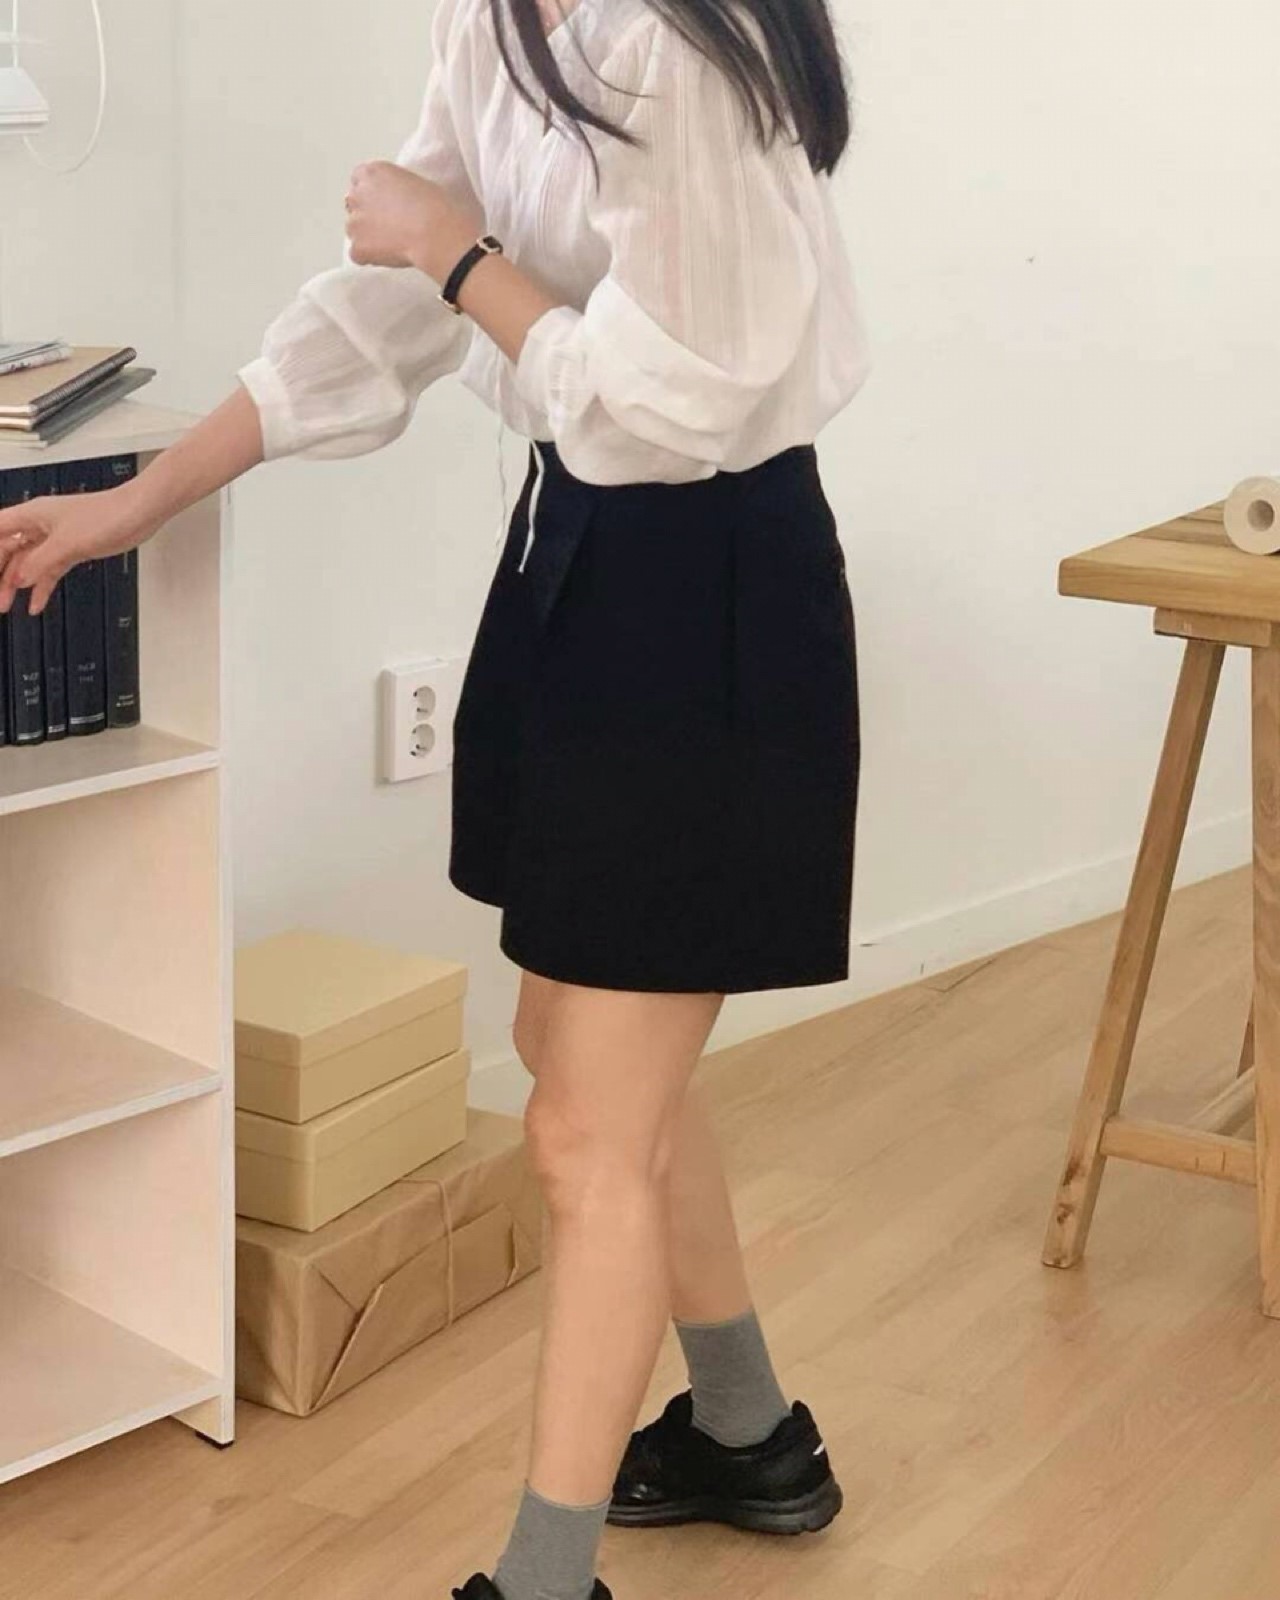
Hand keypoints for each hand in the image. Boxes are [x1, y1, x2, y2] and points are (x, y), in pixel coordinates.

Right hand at [0, 485, 158, 616]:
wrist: (139, 513)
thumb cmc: (106, 516)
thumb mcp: (67, 543)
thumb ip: (40, 562)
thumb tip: (19, 579)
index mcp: (32, 515)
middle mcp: (40, 525)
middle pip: (8, 550)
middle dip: (0, 574)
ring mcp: (57, 538)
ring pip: (28, 563)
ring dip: (17, 584)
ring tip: (6, 605)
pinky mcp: (73, 549)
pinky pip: (50, 569)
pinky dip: (42, 586)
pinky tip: (36, 603)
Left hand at [344, 161, 478, 279]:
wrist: (434, 233)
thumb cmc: (434, 208)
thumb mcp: (414, 182)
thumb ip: (395, 188)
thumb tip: (395, 201)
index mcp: (373, 173)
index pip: (359, 179)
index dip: (372, 194)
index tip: (383, 203)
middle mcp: (358, 194)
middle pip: (354, 204)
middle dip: (367, 213)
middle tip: (390, 225)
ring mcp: (354, 222)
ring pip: (354, 230)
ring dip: (367, 236)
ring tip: (393, 242)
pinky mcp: (357, 247)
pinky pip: (359, 254)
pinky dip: (371, 257)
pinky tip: (391, 255)